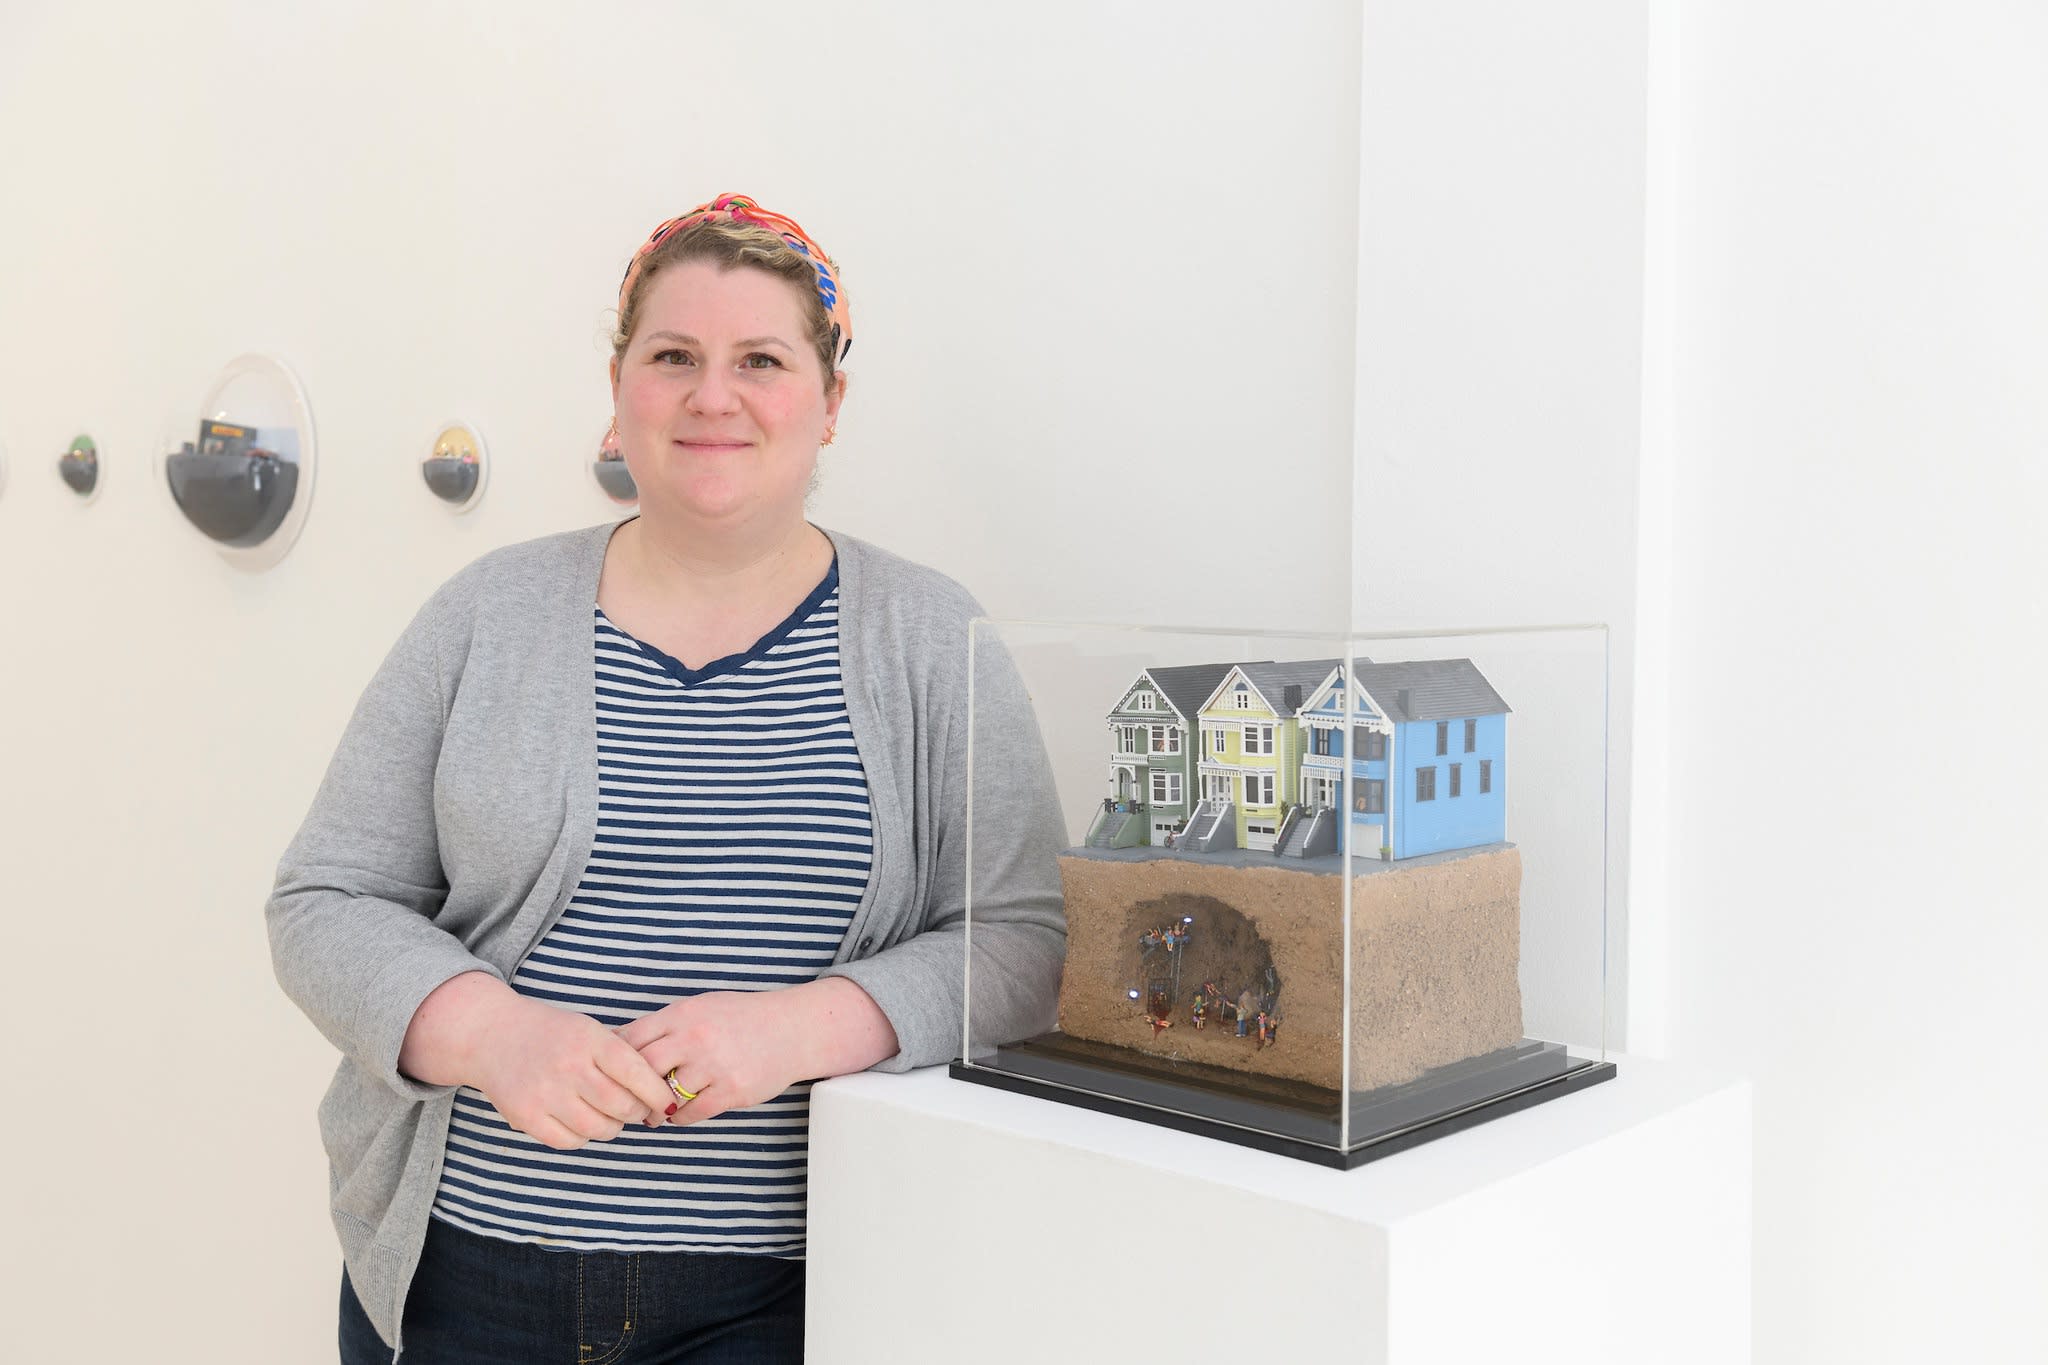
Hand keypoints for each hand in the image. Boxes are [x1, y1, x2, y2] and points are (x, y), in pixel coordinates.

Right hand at [467, 994, 676, 1149]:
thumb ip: (620, 1055)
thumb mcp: (589, 1029)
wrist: (492, 1035)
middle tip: (636, 1109)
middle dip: (637, 1112)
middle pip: (621, 1106)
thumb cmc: (552, 1033)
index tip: (666, 1102)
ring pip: (599, 1128)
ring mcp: (545, 1094)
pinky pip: (569, 1142)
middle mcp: (568, 1066)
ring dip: (612, 1127)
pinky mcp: (525, 1117)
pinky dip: (583, 1136)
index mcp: (589, 1040)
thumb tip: (659, 1090)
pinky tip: (580, 1121)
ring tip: (608, 1115)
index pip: (637, 1073)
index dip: (658, 1093)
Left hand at [616, 990, 810, 1125]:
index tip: (613, 1074)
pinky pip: (692, 1113)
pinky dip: (680, 1118)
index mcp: (683, 1014)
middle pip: (642, 1069)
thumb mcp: (700, 1007)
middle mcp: (695, 1037)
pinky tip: (680, 1114)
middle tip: (628, 1100)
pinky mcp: (732, 1090)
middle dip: (630, 1089)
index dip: (615, 1060)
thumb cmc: (741, 1018)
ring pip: (665, 1096)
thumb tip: (619, 1042)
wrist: (793, 1029)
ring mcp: (714, 1065)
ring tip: (652, 1112)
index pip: (631, 1039)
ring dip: (654, 1109)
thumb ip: (664, 1024)